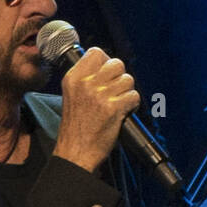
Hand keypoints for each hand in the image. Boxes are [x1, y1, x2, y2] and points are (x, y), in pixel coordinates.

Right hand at [52, 47, 139, 172]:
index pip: (96, 52)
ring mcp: (100, 95)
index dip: (106, 62)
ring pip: (128, 80)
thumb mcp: (72, 97)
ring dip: (126, 93)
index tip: (106, 76)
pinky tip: (123, 113)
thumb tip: (106, 65)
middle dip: (120, 78)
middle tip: (114, 93)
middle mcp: (86, 84)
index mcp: (73, 78)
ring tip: (117, 105)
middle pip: (116, 63)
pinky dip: (132, 106)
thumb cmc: (76, 129)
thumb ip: (85, 79)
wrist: (75, 154)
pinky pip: (134, 96)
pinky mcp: (113, 108)